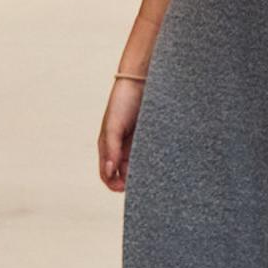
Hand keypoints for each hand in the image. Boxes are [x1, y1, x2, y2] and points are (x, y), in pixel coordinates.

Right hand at [97, 77, 144, 191]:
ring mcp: (138, 143)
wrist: (141, 79)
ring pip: (139, 166)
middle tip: (141, 183)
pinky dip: (154, 162)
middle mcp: (122, 147)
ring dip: (143, 172)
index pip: (108, 174)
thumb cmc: (123, 100)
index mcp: (109, 146)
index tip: (123, 187)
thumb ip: (111, 149)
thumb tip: (109, 172)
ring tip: (152, 175)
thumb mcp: (113, 126)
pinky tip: (160, 164)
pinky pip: (152, 154)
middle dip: (130, 181)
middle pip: (125, 173)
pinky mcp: (152, 137)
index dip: (113, 183)